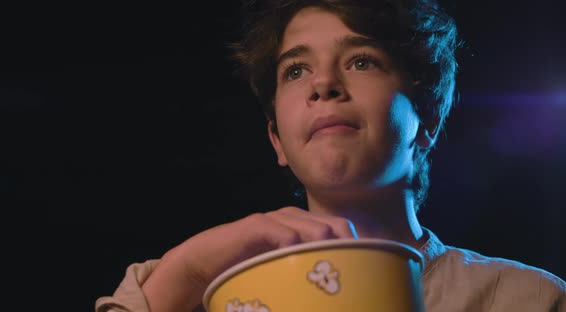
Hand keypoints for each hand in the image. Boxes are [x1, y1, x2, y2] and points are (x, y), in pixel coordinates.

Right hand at [142, 206, 357, 311]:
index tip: (368, 274)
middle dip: (350, 250)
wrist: (206, 262)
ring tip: (327, 280)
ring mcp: (277, 219)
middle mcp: (295, 218)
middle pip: (338, 227)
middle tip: (348, 280)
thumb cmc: (248, 268)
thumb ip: (305, 274)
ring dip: (326, 254)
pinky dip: (296, 251)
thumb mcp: (283, 270)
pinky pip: (286, 235)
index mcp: (305, 226)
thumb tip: (335, 297)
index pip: (343, 228)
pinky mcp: (257, 224)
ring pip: (317, 230)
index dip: (360, 247)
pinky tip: (296, 270)